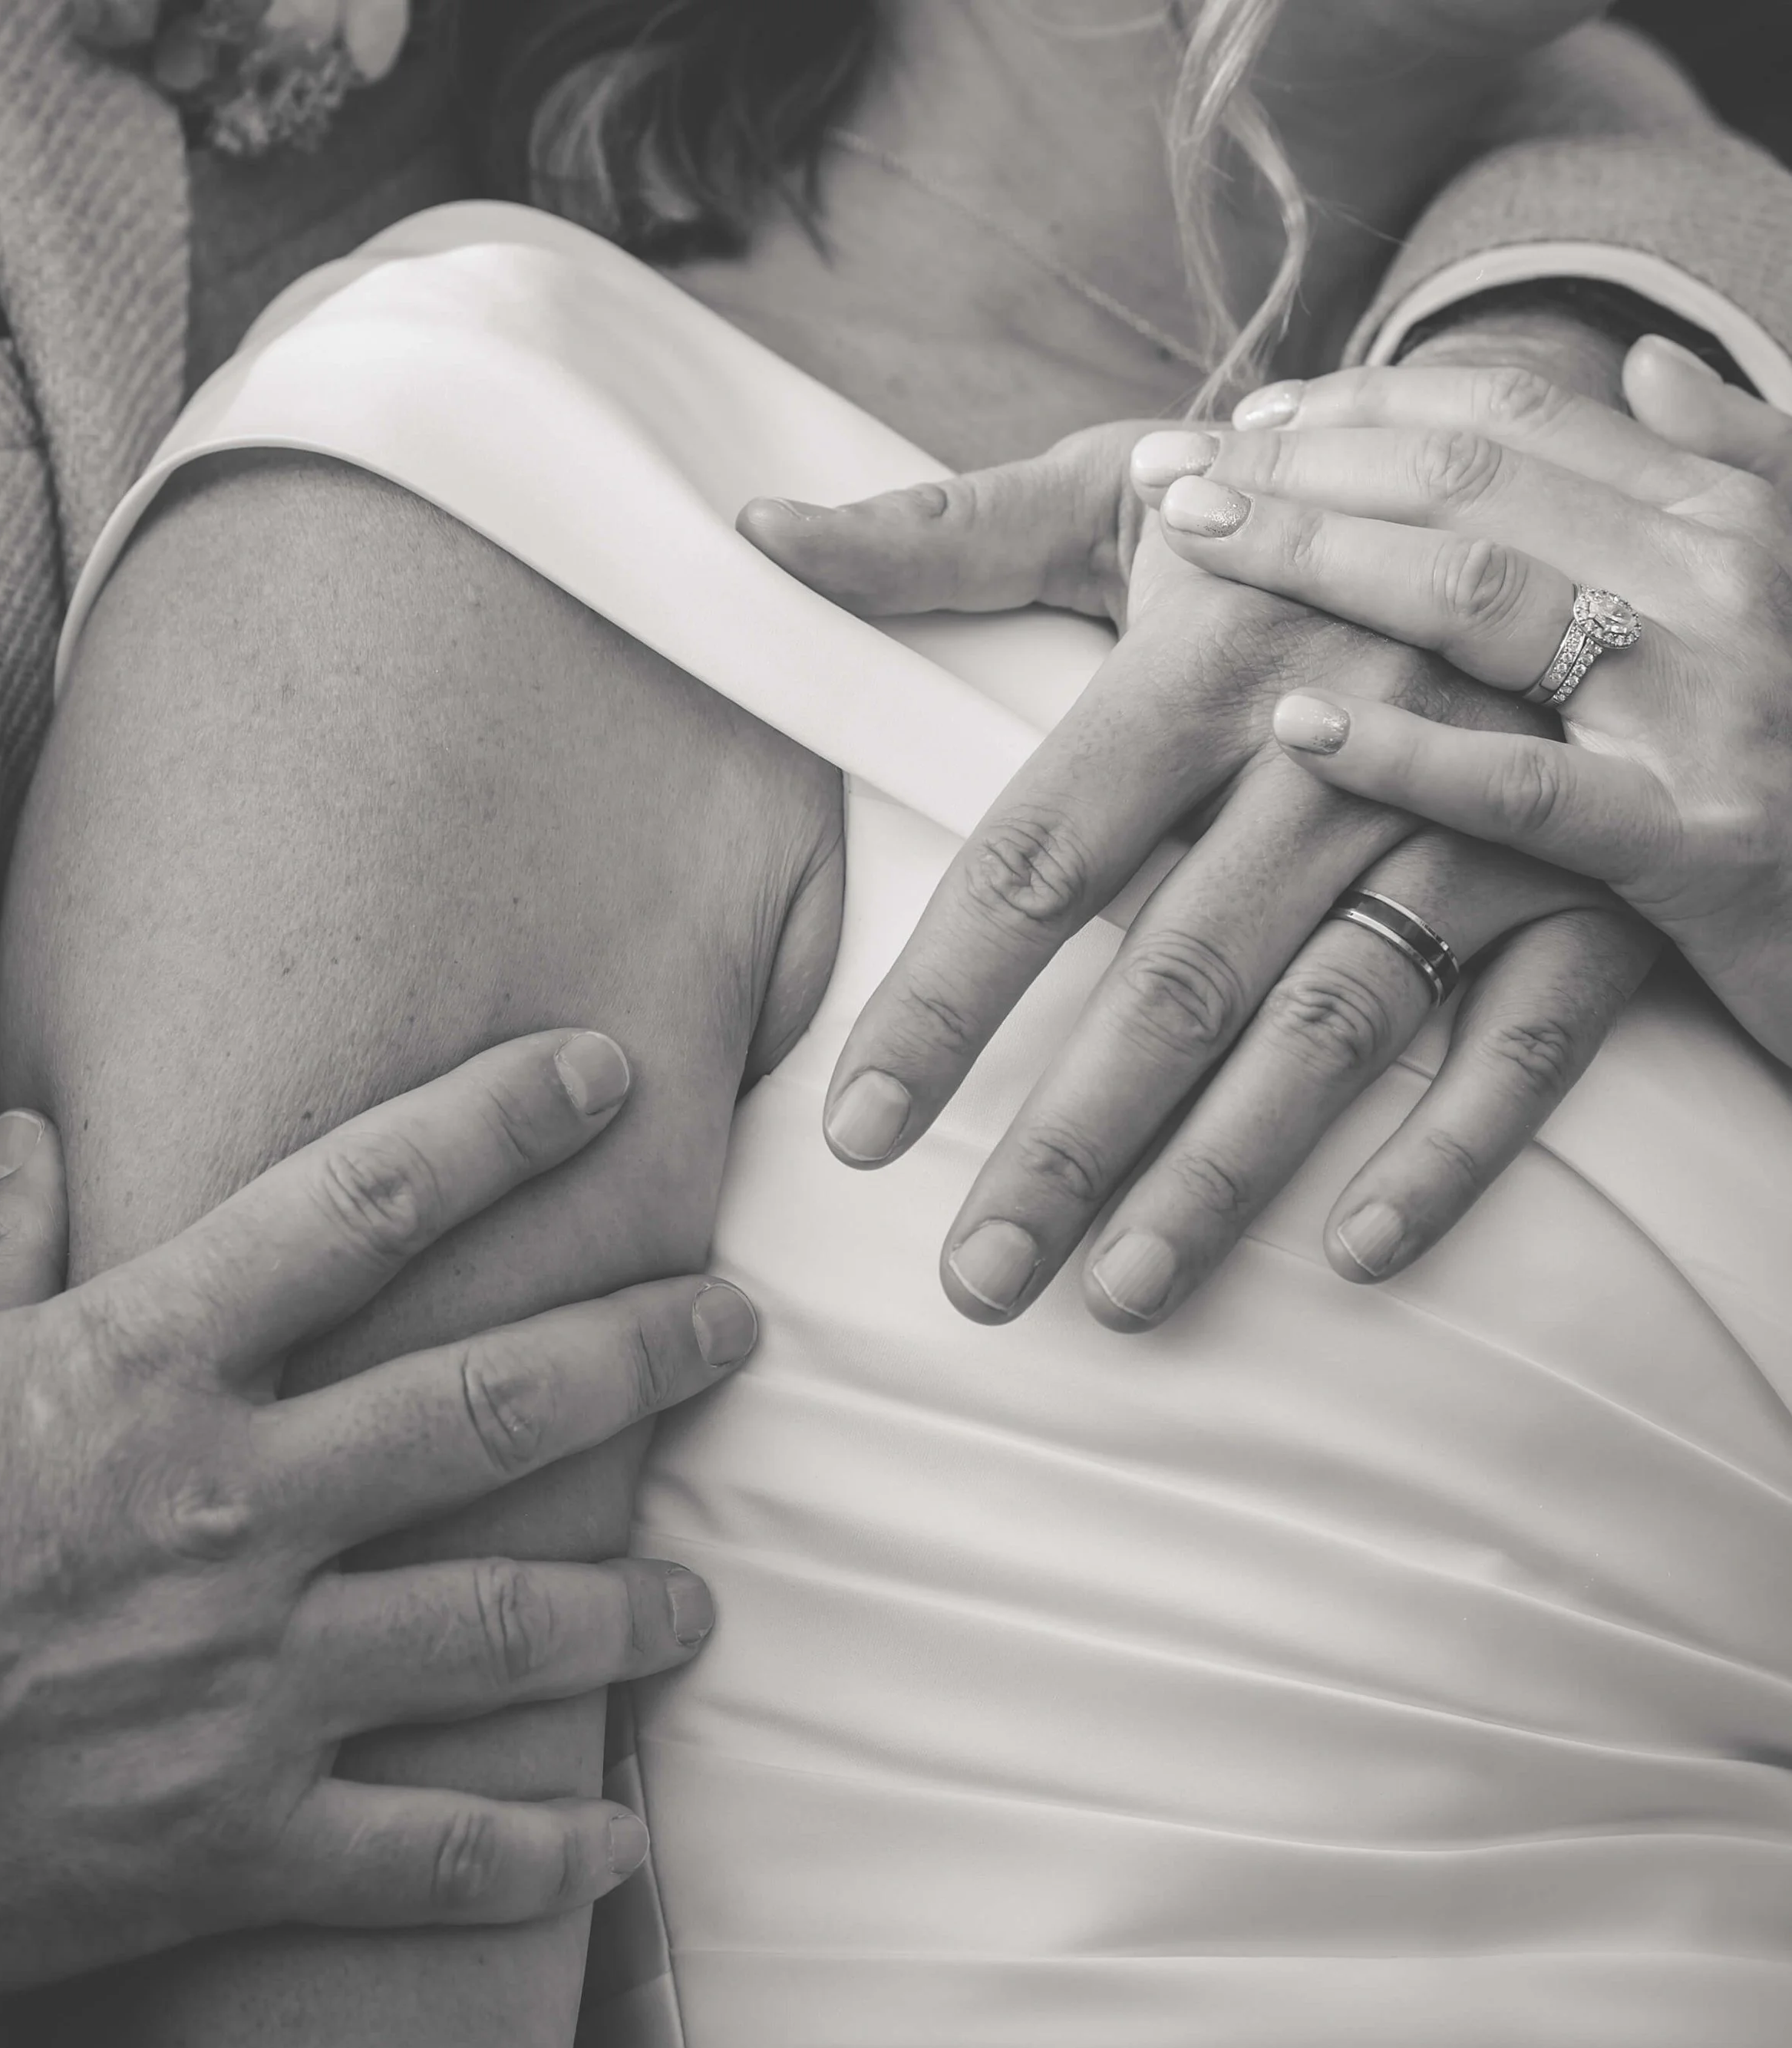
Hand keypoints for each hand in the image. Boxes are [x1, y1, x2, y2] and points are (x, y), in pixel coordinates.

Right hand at [0, 1033, 757, 2001]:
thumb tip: (39, 1134)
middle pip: (489, 1405)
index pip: (360, 1204)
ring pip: (500, 1630)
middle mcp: (227, 1512)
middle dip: (637, 1353)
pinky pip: (424, 1858)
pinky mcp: (225, 1848)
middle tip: (731, 1325)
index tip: (604, 1076)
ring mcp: (241, 1687)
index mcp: (140, 1368)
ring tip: (701, 1601)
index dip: (499, 1124)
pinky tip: (615, 1847)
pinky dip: (535, 1860)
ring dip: (625, 1610)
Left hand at [741, 337, 1652, 1324]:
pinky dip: (1450, 1145)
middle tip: (975, 1280)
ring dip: (1224, 1169)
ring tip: (1119, 1294)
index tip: (858, 1131)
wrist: (1563, 456)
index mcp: (1210, 657)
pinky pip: (1529, 1035)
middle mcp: (1343, 743)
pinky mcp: (1590, 881)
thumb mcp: (1123, 488)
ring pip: (1335, 1020)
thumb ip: (943, 534)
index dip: (943, 1001)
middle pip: (1178, 972)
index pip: (1043, 856)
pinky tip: (1353, 1249)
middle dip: (1069, 1139)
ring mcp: (1479, 818)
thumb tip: (754, 533)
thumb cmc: (1297, 497)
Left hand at [1143, 342, 1791, 1063]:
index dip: (1369, 404)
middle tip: (1172, 469)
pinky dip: (1403, 755)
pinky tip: (1293, 725)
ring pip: (1484, 599)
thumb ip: (1737, 466)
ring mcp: (1709, 711)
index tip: (1250, 418)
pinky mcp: (1695, 849)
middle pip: (1474, 485)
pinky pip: (1523, 793)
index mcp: (1729, 516)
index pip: (1516, 421)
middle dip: (1304, 466)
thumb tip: (1646, 370)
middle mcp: (1720, 584)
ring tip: (1193, 547)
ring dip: (1318, 560)